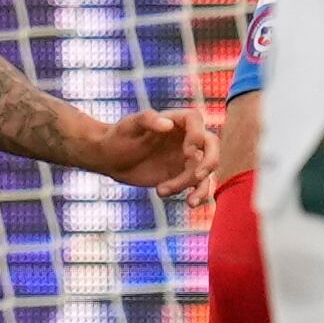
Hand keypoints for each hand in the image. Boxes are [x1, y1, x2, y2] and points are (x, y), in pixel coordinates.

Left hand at [100, 106, 219, 199]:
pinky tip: (189, 203)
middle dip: (209, 161)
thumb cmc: (119, 136)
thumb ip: (147, 120)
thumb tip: (168, 124)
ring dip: (197, 185)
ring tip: (166, 192)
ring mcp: (187, 158)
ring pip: (205, 170)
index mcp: (177, 121)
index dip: (197, 136)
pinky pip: (198, 186)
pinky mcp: (183, 176)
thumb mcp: (129, 126)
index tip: (187, 152)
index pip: (196, 121)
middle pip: (212, 145)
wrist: (111, 159)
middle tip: (198, 175)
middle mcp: (187, 138)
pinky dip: (198, 195)